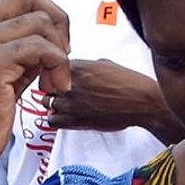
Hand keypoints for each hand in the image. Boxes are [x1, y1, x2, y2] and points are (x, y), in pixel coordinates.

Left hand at [48, 59, 184, 143]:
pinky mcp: (76, 121)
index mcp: (77, 67)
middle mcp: (70, 85)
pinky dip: (56, 118)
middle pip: (43, 86)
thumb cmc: (129, 83)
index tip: (56, 75)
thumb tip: (79, 69)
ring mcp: (71, 104)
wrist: (141, 103)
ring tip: (63, 104)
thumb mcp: (105, 63)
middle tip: (58, 90)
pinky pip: (53, 121)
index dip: (52, 72)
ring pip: (45, 104)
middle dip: (49, 88)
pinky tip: (66, 115)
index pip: (50, 67)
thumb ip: (86, 66)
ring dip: (51, 104)